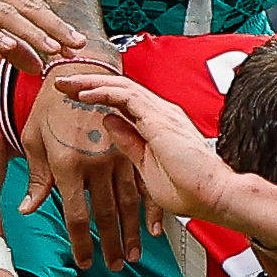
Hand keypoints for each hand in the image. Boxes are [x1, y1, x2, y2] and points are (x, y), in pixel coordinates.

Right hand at [0, 0, 74, 69]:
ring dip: (30, 33)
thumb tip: (41, 67)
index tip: (78, 43)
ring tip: (52, 49)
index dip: (56, 23)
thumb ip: (12, 47)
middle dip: (53, 26)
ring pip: (4, 14)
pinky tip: (10, 48)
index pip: (31, 4)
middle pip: (24, 6)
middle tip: (77, 45)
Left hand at [24, 74, 153, 273]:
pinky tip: (152, 228)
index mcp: (68, 165)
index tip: (86, 262)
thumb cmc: (50, 104)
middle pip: (105, 216)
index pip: (77, 217)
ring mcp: (119, 154)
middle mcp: (95, 163)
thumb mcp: (34, 139)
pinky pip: (145, 182)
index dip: (82, 244)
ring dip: (132, 233)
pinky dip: (151, 208)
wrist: (79, 68)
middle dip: (111, 246)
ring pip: (129, 203)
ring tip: (133, 255)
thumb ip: (36, 179)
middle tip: (114, 267)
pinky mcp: (134, 145)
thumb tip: (28, 210)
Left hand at [47, 61, 235, 224]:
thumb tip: (109, 124)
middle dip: (87, 83)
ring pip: (119, 86)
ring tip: (67, 81)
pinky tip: (83, 93)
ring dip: (90, 82)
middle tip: (62, 81)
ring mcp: (160, 112)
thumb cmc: (189, 189)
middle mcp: (159, 113)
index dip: (96, 96)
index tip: (72, 97)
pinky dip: (102, 91)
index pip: (121, 102)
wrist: (215, 195)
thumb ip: (128, 144)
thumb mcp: (146, 167)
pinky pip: (125, 96)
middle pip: (117, 89)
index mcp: (156, 125)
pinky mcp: (158, 117)